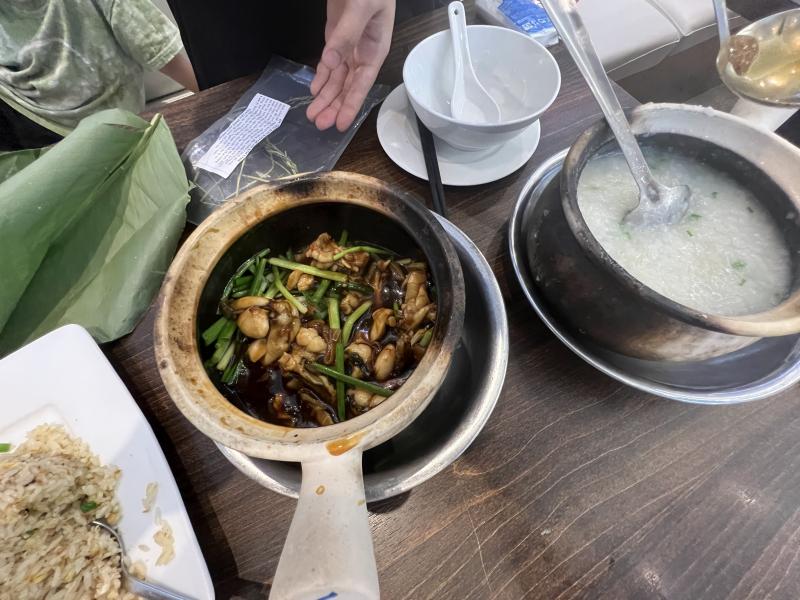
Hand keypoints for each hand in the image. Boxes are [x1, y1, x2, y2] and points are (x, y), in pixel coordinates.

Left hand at [307, 0, 394, 131]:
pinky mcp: (336, 36)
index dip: (351, 106)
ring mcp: (348, 45)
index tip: (341, 125)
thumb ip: (346, 35)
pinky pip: (329, 63)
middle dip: (334, 106)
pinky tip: (314, 90)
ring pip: (336, 78)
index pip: (361, 84)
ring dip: (325, 96)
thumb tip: (330, 62)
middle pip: (347, 86)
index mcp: (374, 48)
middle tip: (320, 124)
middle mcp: (362, 52)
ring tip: (313, 114)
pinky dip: (321, 77)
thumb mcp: (362, 7)